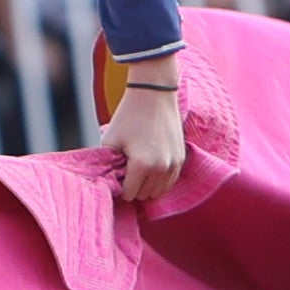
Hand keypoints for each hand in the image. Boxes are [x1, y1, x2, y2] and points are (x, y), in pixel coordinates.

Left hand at [101, 81, 183, 204]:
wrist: (154, 94)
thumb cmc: (129, 115)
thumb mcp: (109, 139)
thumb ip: (108, 164)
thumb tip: (110, 181)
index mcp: (141, 165)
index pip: (129, 194)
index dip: (120, 187)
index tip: (117, 174)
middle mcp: (161, 168)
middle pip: (144, 195)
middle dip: (134, 187)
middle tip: (126, 170)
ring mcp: (174, 164)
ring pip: (158, 192)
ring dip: (147, 186)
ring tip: (138, 168)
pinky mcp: (181, 159)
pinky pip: (170, 182)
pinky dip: (159, 179)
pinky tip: (150, 166)